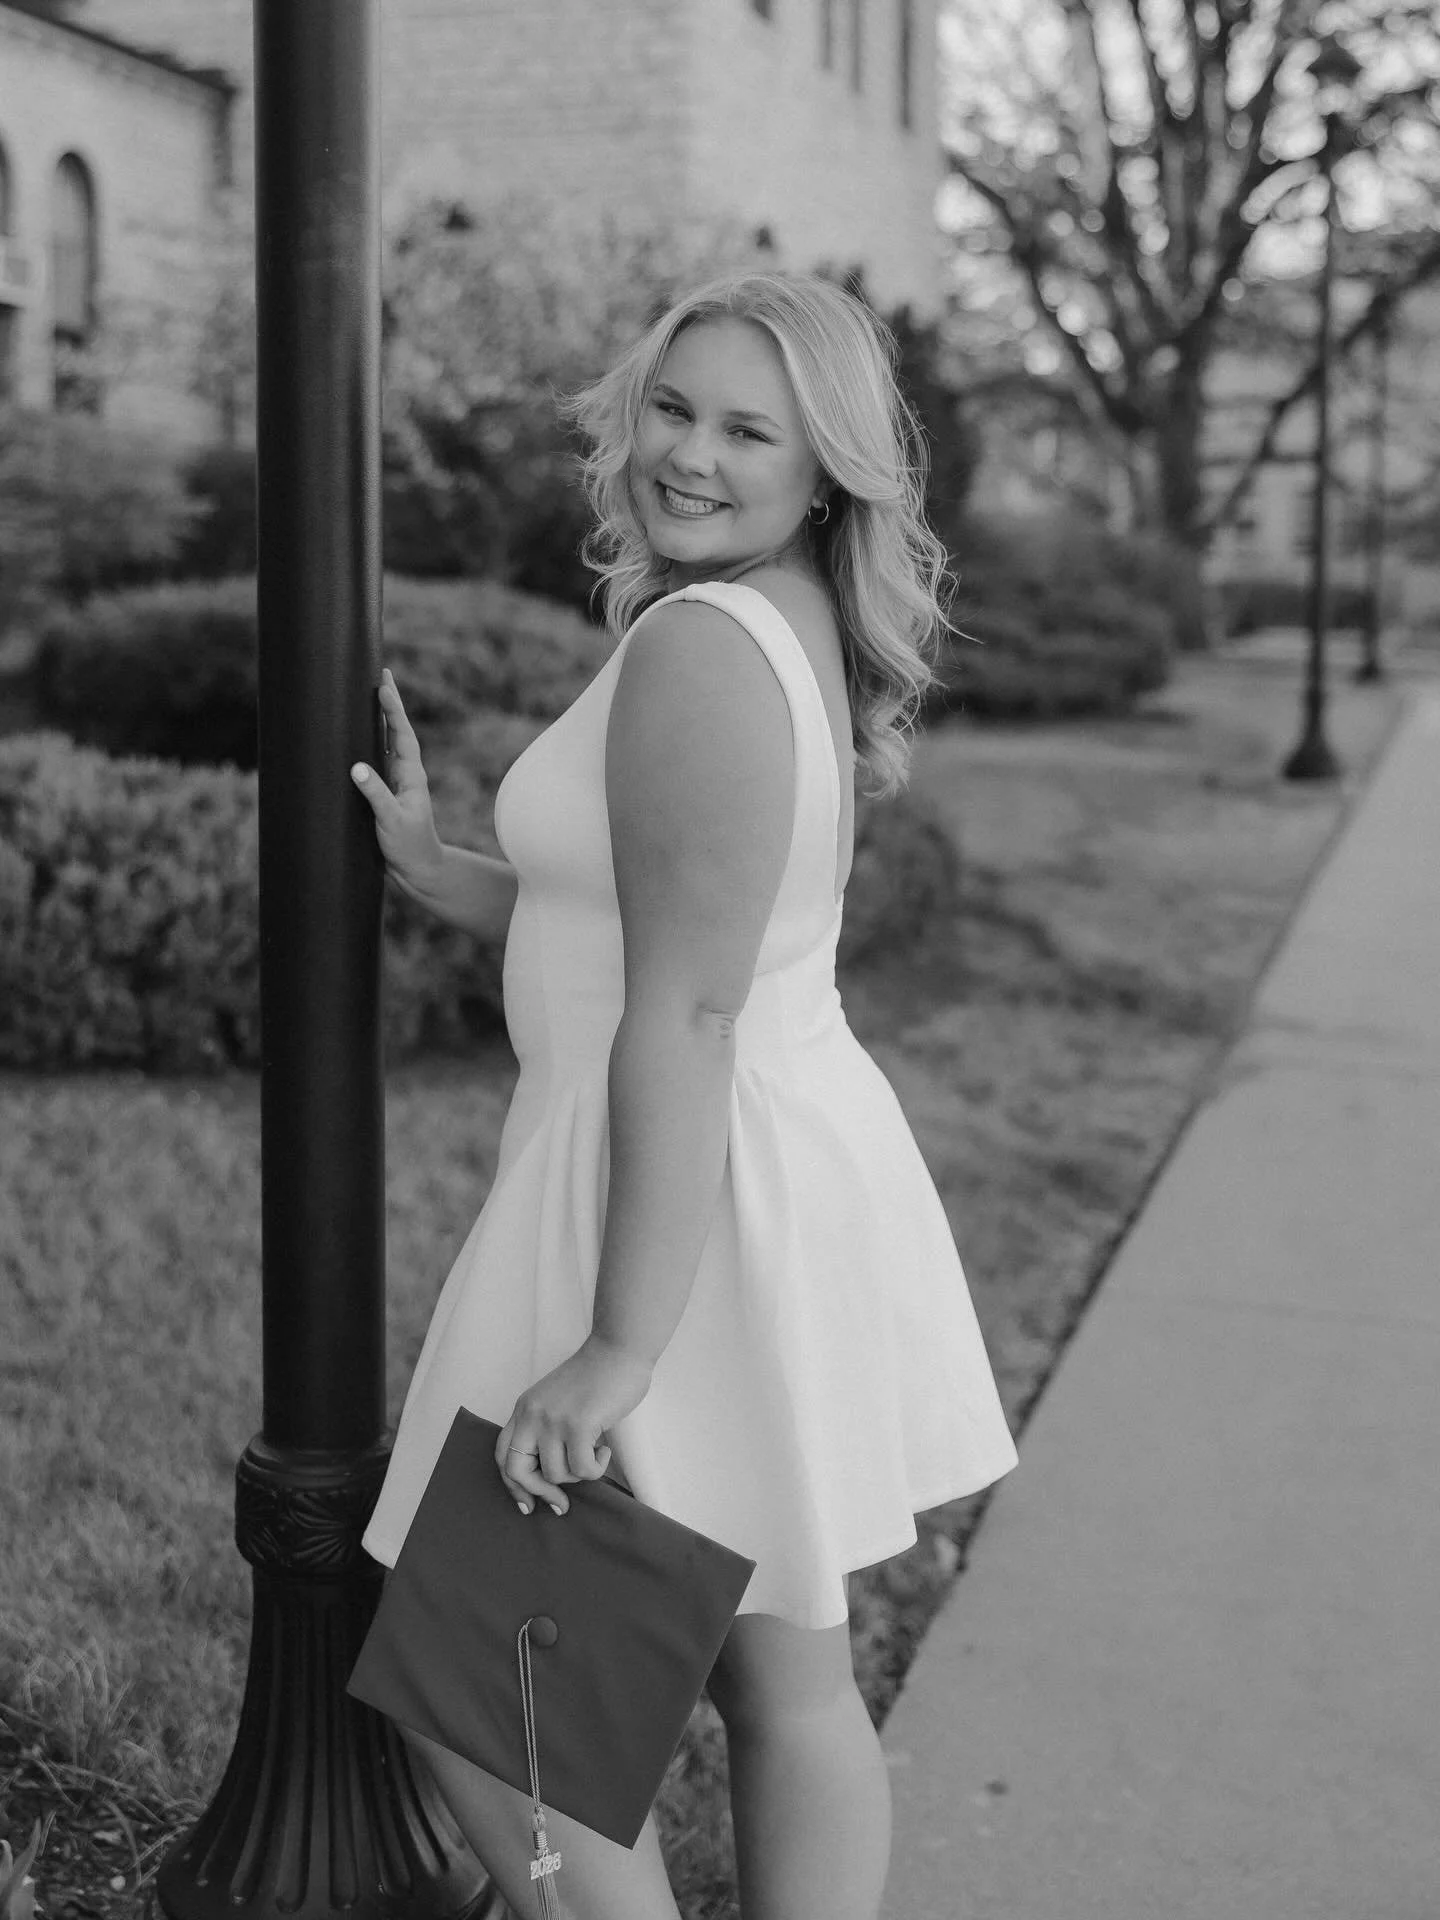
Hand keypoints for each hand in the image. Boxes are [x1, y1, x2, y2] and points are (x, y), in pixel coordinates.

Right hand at [350, 669, 446, 903]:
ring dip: (376, 720)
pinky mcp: (381, 794)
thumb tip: (356, 768)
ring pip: (383, 744)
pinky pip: (372, 762)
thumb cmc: (410, 847)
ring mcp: (393, 783)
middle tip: (380, 673)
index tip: (384, 685)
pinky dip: (364, 744)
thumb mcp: (392, 821)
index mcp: (411, 775)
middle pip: (394, 731)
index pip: (401, 734)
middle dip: (387, 704)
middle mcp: (403, 774)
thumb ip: (376, 795)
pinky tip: (354, 736)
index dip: (393, 710)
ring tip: (367, 694)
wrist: (417, 871)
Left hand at [496, 1335, 653, 1516]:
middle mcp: (532, 1414)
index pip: (502, 1454)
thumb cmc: (597, 1377)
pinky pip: (583, 1470)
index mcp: (524, 1408)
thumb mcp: (557, 1402)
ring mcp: (553, 1420)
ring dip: (579, 1474)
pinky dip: (597, 1468)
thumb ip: (547, 1430)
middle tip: (560, 1504)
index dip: (513, 1485)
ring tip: (594, 1452)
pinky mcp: (578, 1425)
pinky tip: (605, 1450)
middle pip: (516, 1470)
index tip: (528, 1504)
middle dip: (538, 1493)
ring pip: (555, 1474)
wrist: (619, 1349)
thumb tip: (550, 1478)